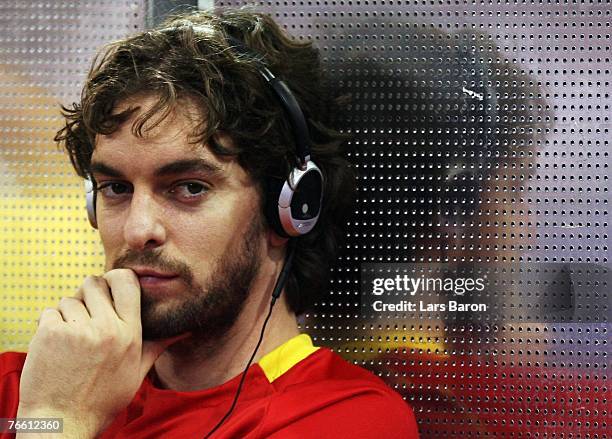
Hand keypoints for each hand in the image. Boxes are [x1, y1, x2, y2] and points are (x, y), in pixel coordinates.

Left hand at [17, 269, 184, 437]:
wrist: (62, 424)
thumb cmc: (101, 400)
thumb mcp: (136, 373)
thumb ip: (157, 346)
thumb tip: (183, 330)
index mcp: (130, 334)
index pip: (126, 281)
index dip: (116, 278)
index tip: (110, 289)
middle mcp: (106, 328)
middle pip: (94, 282)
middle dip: (88, 294)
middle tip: (86, 314)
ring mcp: (77, 330)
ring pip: (70, 299)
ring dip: (68, 313)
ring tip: (71, 338)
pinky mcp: (50, 334)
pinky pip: (49, 312)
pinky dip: (49, 324)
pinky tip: (56, 346)